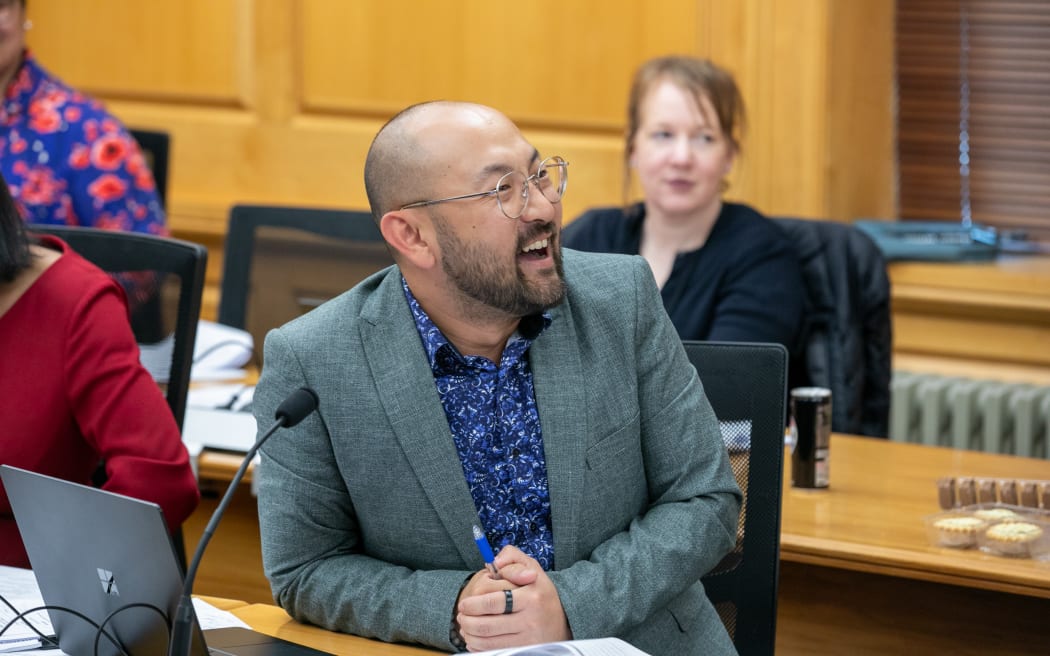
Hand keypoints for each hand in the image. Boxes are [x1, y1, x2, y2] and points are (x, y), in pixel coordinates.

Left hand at [456, 545, 570, 651]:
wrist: (564, 619)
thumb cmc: (541, 591)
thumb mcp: (532, 567)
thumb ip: (512, 556)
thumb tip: (494, 562)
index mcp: (531, 597)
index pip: (493, 602)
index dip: (472, 604)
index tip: (463, 603)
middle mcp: (531, 619)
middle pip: (487, 625)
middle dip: (467, 621)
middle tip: (461, 615)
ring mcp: (528, 638)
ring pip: (488, 641)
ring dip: (470, 635)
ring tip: (465, 626)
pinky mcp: (525, 650)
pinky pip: (495, 652)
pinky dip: (479, 647)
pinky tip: (474, 639)